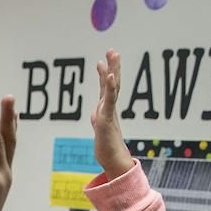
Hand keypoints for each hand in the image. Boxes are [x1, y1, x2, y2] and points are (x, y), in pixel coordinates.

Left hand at [91, 49, 131, 178]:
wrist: (112, 161)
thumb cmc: (107, 148)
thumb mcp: (99, 129)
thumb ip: (98, 119)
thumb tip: (96, 116)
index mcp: (106, 109)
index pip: (107, 88)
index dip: (106, 74)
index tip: (103, 61)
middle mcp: (109, 108)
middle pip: (113, 83)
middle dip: (113, 66)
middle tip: (112, 50)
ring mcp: (108, 112)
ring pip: (113, 88)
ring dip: (113, 70)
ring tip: (113, 55)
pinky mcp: (106, 119)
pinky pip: (109, 100)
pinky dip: (111, 87)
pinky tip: (111, 75)